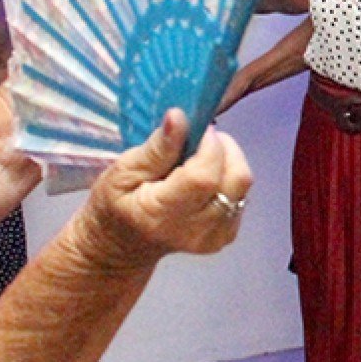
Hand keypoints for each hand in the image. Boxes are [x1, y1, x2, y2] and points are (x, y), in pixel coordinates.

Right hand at [78, 110, 253, 266]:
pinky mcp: (226, 235)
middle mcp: (196, 230)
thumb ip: (157, 147)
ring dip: (227, 163)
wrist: (123, 244)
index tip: (195, 129)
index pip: (205, 176)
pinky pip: (242, 196)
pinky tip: (205, 179)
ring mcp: (215, 237)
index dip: (209, 145)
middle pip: (236, 180)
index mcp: (164, 215)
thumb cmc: (117, 204)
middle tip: (200, 141)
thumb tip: (179, 117)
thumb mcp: (123, 170)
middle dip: (225, 149)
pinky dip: (227, 179)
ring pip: (243, 186)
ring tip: (199, 160)